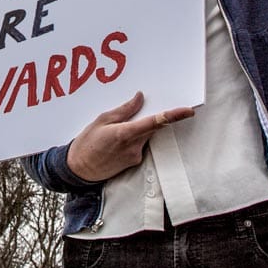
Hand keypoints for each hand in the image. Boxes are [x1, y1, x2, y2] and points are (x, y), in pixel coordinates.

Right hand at [67, 92, 195, 182]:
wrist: (79, 169)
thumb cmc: (87, 143)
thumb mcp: (101, 120)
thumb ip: (124, 110)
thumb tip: (140, 98)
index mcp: (124, 133)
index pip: (155, 122)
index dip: (173, 116)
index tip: (187, 111)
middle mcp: (134, 147)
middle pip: (152, 127)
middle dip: (149, 117)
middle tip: (134, 112)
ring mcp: (135, 156)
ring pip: (145, 136)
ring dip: (138, 128)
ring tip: (115, 129)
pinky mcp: (134, 162)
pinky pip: (140, 144)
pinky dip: (133, 137)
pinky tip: (116, 139)